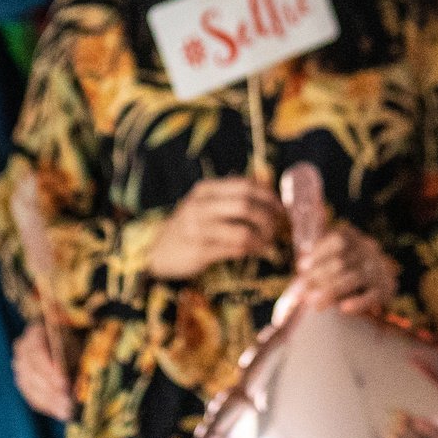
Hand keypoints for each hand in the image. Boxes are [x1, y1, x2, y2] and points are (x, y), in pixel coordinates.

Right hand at [12, 320, 74, 421]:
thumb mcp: (76, 345)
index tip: (64, 385)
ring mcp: (20, 367)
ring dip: (50, 402)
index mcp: (35, 333)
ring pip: (31, 388)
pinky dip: (47, 406)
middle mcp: (22, 349)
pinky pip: (32, 397)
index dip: (50, 370)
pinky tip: (61, 413)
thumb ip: (73, 360)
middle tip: (68, 404)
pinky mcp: (23, 383)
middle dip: (51, 391)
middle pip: (32, 373)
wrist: (66, 343)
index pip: (37, 352)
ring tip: (67, 412)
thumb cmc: (74, 342)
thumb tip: (73, 384)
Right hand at [148, 178, 286, 280]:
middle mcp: (199, 207)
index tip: (281, 208)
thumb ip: (230, 196)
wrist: (156, 250)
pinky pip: (235, 250)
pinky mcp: (200, 252)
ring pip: (243, 232)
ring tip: (267, 241)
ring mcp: (198, 230)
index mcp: (204, 190)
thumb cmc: (189, 226)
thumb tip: (269, 192)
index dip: (268, 196)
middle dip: (268, 217)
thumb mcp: (204, 204)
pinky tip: (255, 250)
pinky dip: (251, 250)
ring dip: (262, 237)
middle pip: (246, 206)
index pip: (244, 186)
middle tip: (277, 227)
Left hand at [290, 220, 398, 318]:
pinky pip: (372, 296)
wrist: (380, 275)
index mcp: (354, 238)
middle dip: (318, 277)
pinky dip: (359, 302)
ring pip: (353, 279)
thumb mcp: (333, 253)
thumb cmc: (345, 264)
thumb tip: (302, 255)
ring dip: (331, 292)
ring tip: (314, 304)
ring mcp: (377, 270)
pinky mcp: (384, 289)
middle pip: (342, 262)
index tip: (301, 266)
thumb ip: (318, 258)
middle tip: (300, 292)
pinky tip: (343, 309)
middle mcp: (368, 251)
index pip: (338, 240)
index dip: (319, 253)